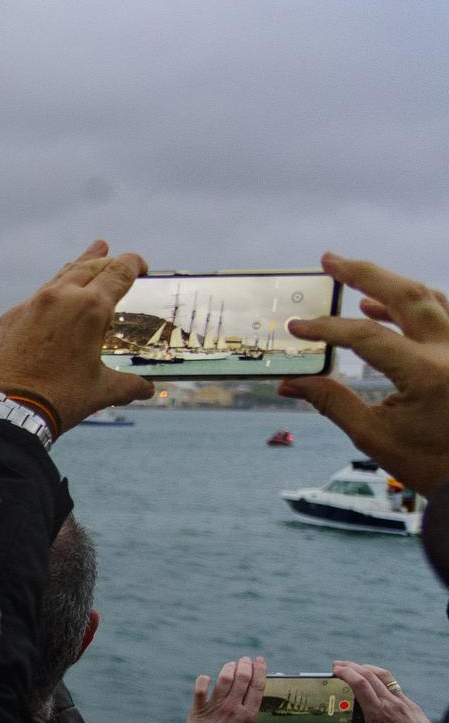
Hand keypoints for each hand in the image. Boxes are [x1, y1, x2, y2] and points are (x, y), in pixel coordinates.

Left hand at [0, 241, 153, 433]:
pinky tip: (53, 300)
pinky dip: (50, 295)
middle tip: (113, 255)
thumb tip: (148, 389)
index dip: (132, 264)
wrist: (3, 410)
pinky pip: (35, 299)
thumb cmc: (58, 399)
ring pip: (59, 277)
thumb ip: (128, 385)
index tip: (141, 265)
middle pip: (88, 267)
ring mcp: (30, 305)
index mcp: (90, 308)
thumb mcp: (101, 391)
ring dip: (77, 266)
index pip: (117, 273)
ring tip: (89, 254)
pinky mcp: (8, 318)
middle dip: (105, 260)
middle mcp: (59, 298)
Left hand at [183, 655, 265, 722]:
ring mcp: (216, 707)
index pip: (257, 686)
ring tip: (230, 665)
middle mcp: (234, 708)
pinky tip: (206, 679)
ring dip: (228, 668)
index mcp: (249, 715)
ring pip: (224, 678)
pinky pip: (200, 689)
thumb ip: (248, 716)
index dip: (259, 670)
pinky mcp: (199, 709)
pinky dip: (203, 680)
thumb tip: (251, 700)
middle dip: (244, 665)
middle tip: (244, 660)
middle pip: (242, 678)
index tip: (260, 660)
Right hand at [279, 254, 448, 494]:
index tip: (296, 329)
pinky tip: (387, 308)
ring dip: (392, 286)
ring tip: (358, 285)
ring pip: (431, 297)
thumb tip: (289, 383)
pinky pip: (445, 311)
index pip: (367, 336)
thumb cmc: (428, 463)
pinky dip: (416, 303)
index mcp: (426, 373)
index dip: (327, 329)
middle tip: (329, 260)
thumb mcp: (374, 436)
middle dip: (364, 273)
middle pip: (406, 294)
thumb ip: (331, 401)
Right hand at [330, 660, 430, 722]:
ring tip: (353, 668)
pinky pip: (392, 683)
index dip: (346, 674)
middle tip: (337, 666)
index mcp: (377, 713)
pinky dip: (378, 677)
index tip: (335, 670)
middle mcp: (389, 703)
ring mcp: (401, 700)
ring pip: (382, 675)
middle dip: (350, 666)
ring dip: (365, 667)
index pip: (361, 685)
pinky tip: (371, 680)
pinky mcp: (408, 702)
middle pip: (369, 675)